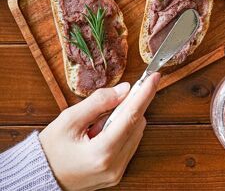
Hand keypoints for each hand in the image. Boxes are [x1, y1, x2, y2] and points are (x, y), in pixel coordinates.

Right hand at [39, 73, 159, 190]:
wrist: (42, 176)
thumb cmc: (51, 149)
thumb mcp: (69, 120)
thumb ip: (99, 102)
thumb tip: (124, 89)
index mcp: (102, 153)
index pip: (131, 117)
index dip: (145, 94)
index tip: (154, 78)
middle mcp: (114, 166)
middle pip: (136, 124)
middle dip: (131, 105)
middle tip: (117, 95)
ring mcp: (117, 172)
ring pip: (136, 133)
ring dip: (125, 118)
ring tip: (98, 122)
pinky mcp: (117, 173)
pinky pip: (129, 143)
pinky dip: (122, 130)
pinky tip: (102, 130)